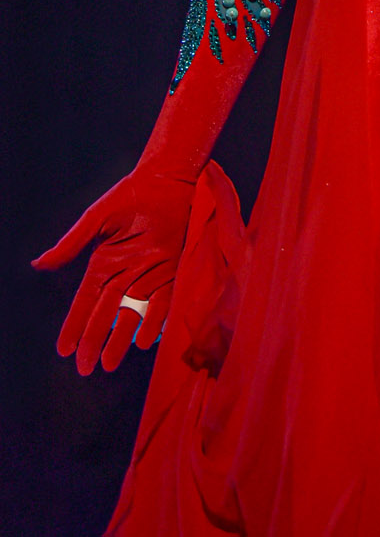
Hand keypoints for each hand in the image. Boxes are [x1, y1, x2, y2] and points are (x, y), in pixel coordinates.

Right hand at [30, 169, 195, 373]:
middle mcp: (125, 274)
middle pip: (106, 314)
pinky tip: (144, 340)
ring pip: (132, 313)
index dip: (75, 326)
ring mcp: (149, 274)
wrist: (167, 180)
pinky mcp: (172, 270)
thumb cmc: (130, 195)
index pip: (86, 302)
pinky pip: (163, 300)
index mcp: (104, 264)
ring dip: (121, 338)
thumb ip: (72, 244)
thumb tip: (38, 265)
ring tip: (110, 364)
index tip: (64, 350)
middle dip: (95, 341)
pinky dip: (154, 320)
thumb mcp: (96, 219)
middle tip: (86, 368)